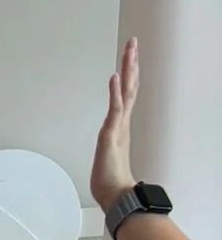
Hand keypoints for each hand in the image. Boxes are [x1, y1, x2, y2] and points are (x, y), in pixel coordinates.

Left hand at [91, 36, 138, 211]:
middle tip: (133, 42)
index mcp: (121, 127)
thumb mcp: (107, 158)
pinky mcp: (112, 135)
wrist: (115, 197)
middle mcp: (122, 123)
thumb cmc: (111, 182)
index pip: (126, 95)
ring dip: (127, 70)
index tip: (130, 58)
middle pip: (129, 87)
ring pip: (125, 92)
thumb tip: (110, 153)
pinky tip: (115, 76)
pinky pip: (115, 109)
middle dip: (131, 63)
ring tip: (129, 49)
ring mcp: (118, 128)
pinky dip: (115, 92)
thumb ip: (109, 150)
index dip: (128, 76)